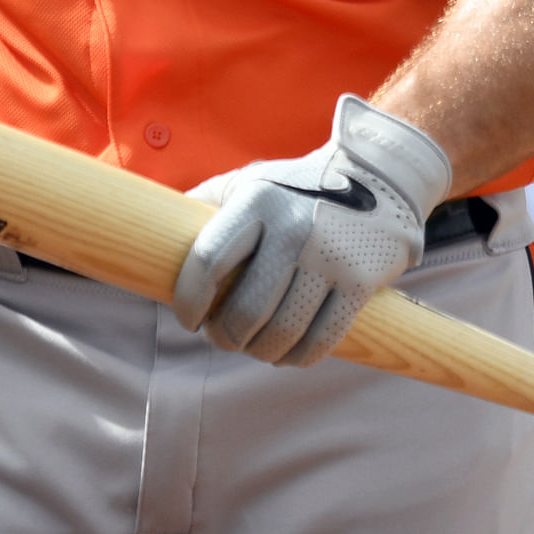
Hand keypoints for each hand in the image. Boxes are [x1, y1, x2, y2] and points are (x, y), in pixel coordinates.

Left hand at [169, 94, 452, 366]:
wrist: (380, 176)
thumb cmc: (299, 188)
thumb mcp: (252, 181)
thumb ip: (207, 203)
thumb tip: (154, 231)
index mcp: (258, 201)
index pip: (208, 261)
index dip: (189, 301)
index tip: (188, 318)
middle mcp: (294, 228)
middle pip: (245, 310)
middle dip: (226, 337)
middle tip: (223, 338)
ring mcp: (330, 257)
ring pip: (282, 333)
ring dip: (260, 351)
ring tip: (254, 346)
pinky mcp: (361, 282)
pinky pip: (321, 340)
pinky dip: (297, 358)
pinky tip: (287, 354)